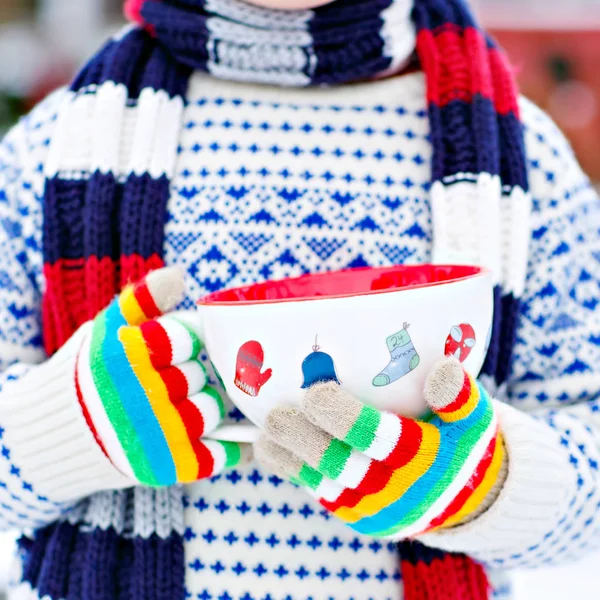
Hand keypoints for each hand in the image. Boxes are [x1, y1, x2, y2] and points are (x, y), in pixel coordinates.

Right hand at [76, 267, 245, 486]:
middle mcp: (142, 395)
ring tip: (186, 406)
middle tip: (175, 381)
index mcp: (128, 356)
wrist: (57, 433)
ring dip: (206, 406)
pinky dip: (232, 448)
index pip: (188, 339)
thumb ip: (141, 301)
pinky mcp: (164, 466)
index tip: (178, 349)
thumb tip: (176, 275)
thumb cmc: (90, 375)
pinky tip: (240, 441)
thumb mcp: (105, 330)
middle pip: (200, 375)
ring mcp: (155, 434)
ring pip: (211, 409)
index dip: (186, 343)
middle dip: (191, 374)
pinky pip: (216, 454)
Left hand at [255, 358, 505, 538]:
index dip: (344, 418)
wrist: (465, 499)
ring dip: (290, 459)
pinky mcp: (356, 516)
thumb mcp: (474, 420)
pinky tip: (272, 451)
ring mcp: (372, 508)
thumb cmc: (462, 445)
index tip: (314, 393)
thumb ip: (460, 396)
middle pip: (341, 465)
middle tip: (275, 415)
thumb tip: (443, 371)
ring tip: (264, 436)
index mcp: (423, 461)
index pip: (379, 440)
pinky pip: (320, 495)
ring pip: (323, 484)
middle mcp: (394, 491)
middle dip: (303, 440)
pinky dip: (294, 473)